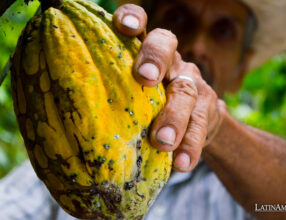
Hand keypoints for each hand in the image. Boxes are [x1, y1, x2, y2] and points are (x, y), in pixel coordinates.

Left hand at [113, 4, 224, 171]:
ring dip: (175, 117)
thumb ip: (113, 95)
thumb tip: (67, 118)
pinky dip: (191, 145)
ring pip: (186, 91)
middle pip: (167, 46)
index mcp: (146, 54)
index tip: (124, 26)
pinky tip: (182, 164)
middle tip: (145, 78)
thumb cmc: (149, 109)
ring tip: (163, 142)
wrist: (194, 124)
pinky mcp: (208, 108)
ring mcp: (192, 83)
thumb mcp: (132, 96)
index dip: (133, 18)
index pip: (141, 24)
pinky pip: (201, 125)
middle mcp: (171, 61)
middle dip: (155, 59)